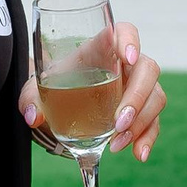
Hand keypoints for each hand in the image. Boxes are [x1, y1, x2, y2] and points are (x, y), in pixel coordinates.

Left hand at [20, 23, 164, 162]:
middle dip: (136, 97)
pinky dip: (147, 138)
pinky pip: (154, 122)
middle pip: (147, 69)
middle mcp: (126, 65)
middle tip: (118, 123)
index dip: (130, 40)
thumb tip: (32, 116)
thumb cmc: (55, 86)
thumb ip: (31, 99)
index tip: (127, 58)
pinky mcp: (142, 111)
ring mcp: (137, 88)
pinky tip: (138, 154)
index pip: (123, 32)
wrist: (63, 104)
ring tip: (116, 144)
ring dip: (141, 122)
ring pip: (155, 97)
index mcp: (101, 49)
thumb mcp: (38, 90)